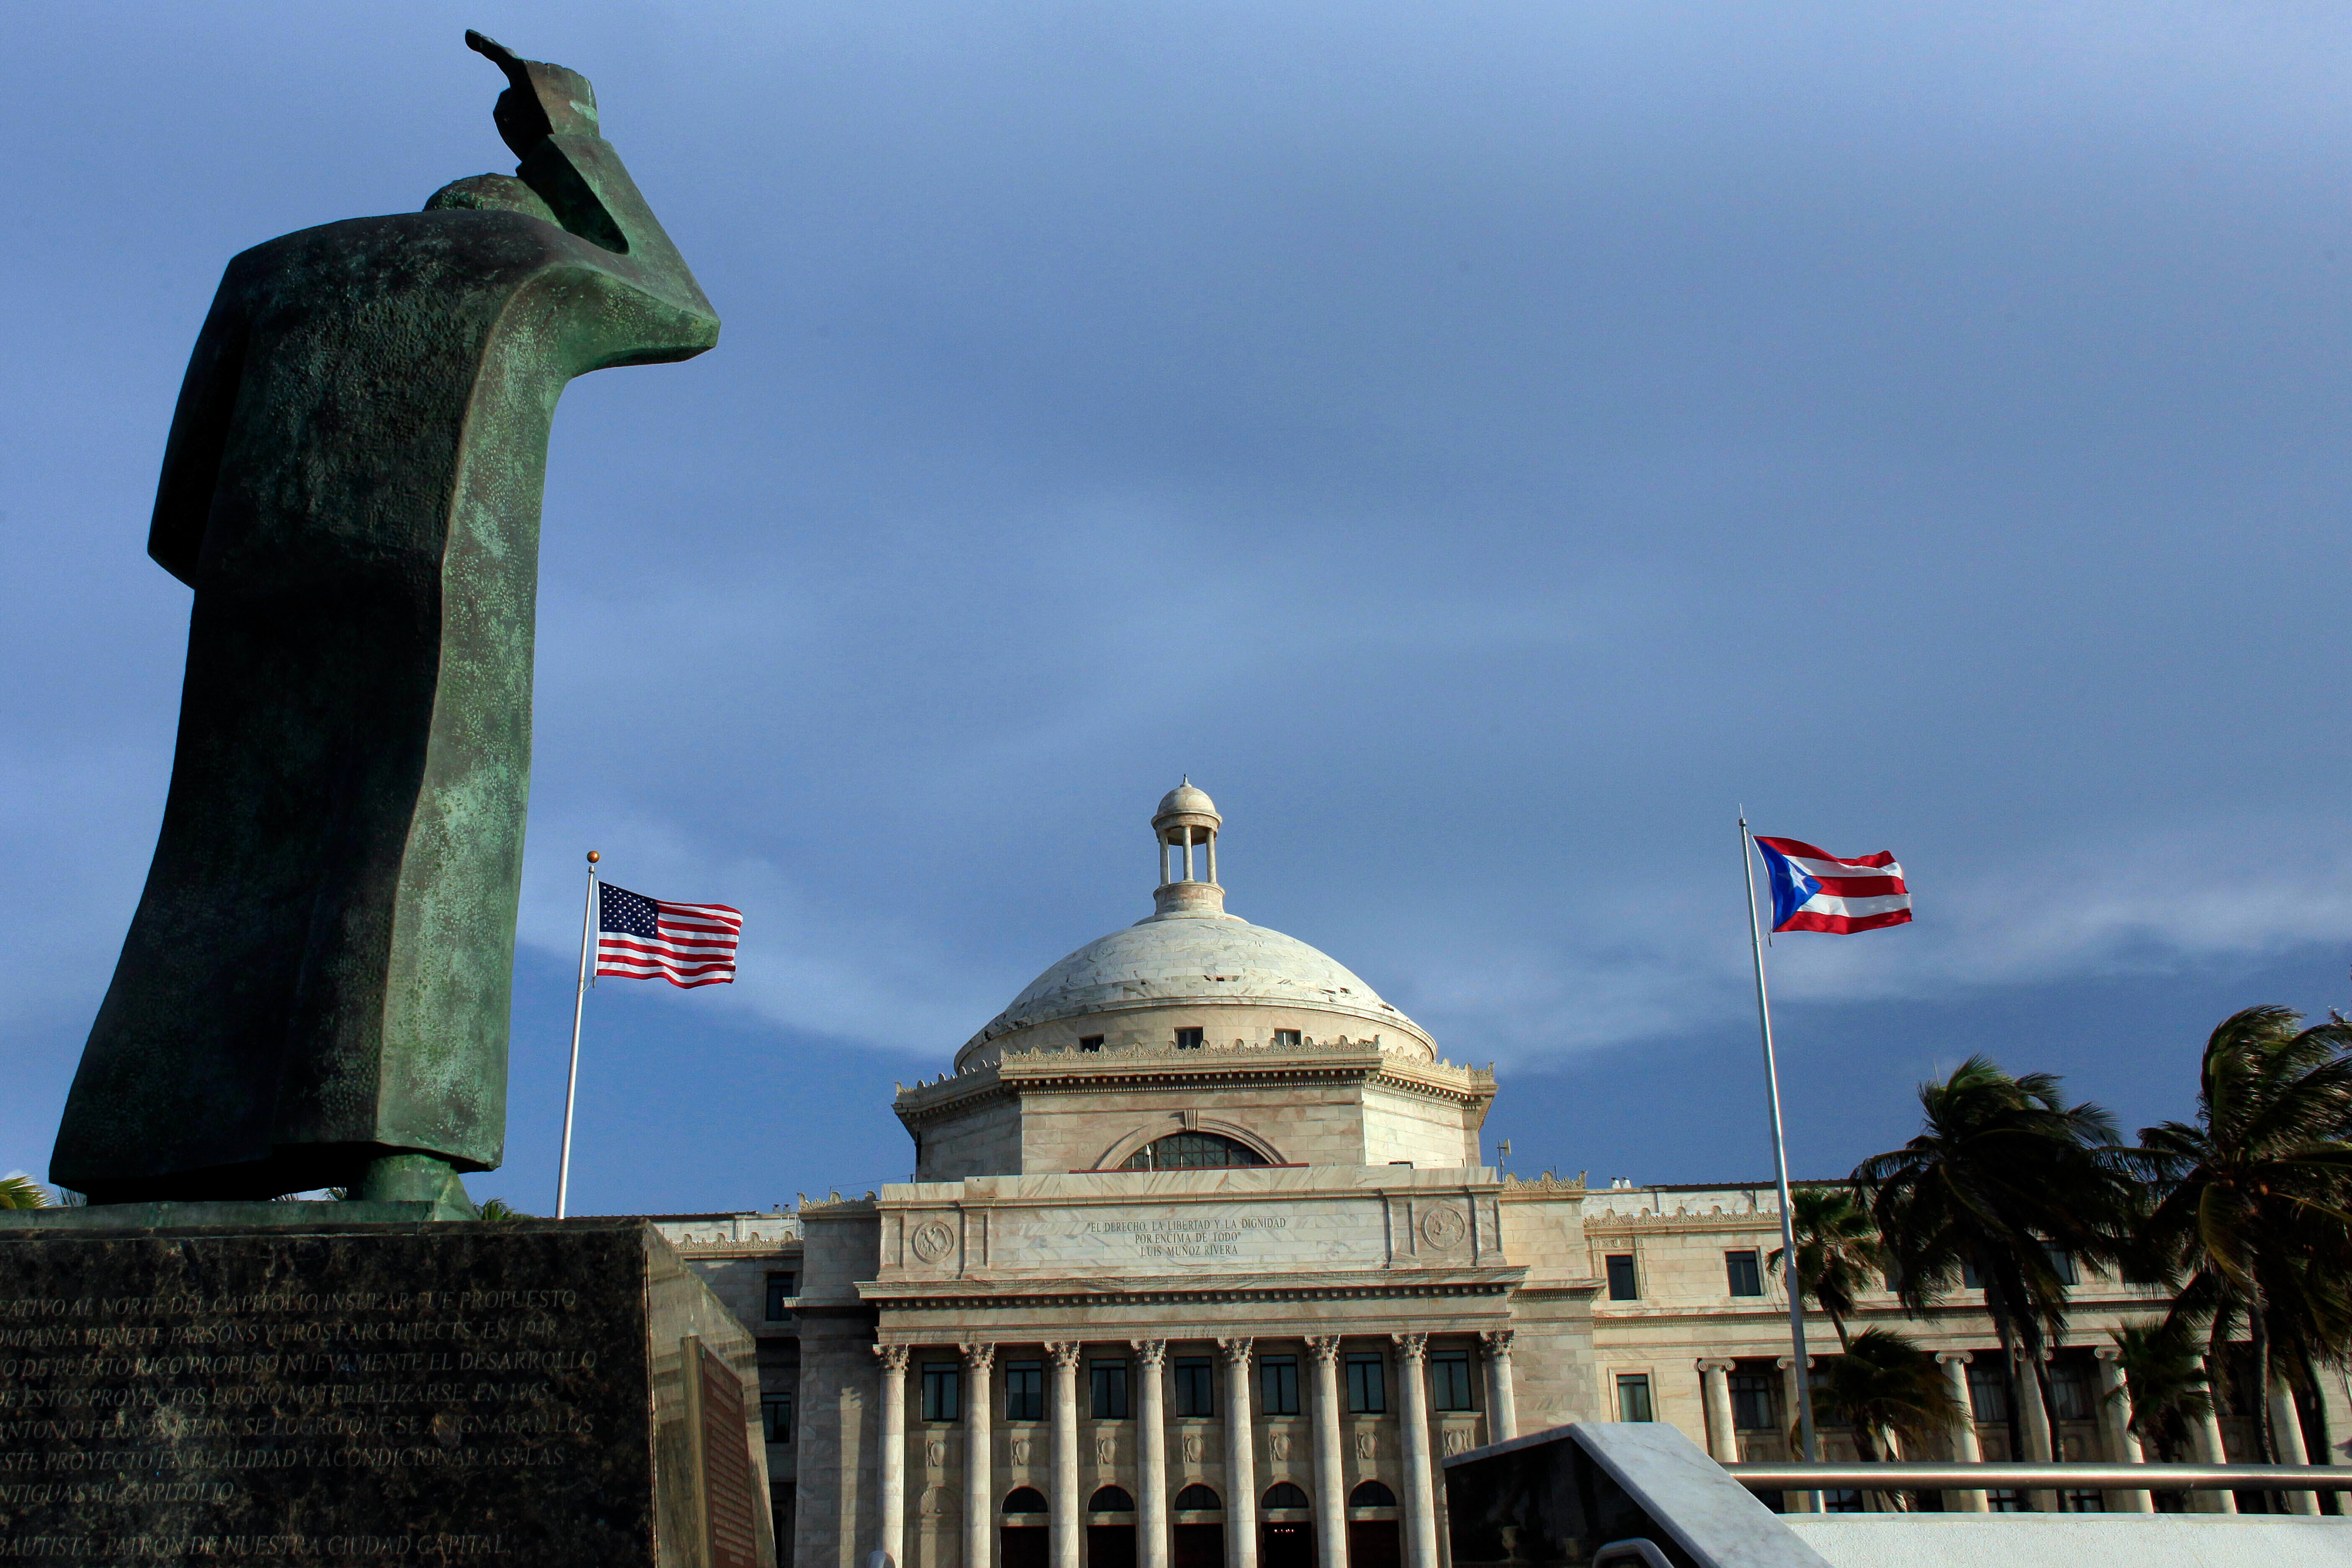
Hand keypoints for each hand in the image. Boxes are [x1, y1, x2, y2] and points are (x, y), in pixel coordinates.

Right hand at [466, 30, 601, 155]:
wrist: (571, 156)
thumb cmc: (532, 139)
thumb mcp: (503, 119)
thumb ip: (506, 97)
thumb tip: (525, 91)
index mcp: (522, 72)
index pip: (498, 54)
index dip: (482, 44)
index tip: (469, 34)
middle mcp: (546, 67)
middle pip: (525, 78)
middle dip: (524, 93)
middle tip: (531, 121)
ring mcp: (567, 74)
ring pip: (546, 83)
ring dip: (544, 98)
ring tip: (551, 124)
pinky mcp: (584, 85)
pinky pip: (564, 89)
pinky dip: (562, 101)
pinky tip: (565, 120)